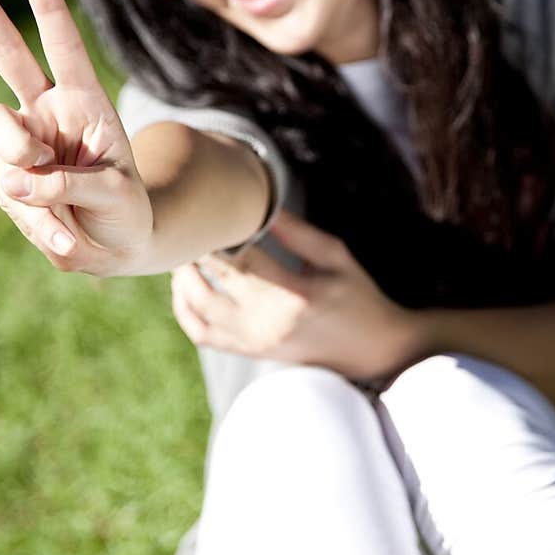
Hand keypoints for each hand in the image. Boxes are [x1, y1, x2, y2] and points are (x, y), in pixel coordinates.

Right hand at [0, 0, 152, 274]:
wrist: (115, 247)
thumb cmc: (125, 210)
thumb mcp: (116, 195)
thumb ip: (71, 183)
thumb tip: (16, 181)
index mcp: (85, 101)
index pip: (65, 49)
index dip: (48, 9)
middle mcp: (48, 112)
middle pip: (7, 53)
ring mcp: (21, 144)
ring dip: (22, 159)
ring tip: (56, 198)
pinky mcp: (6, 180)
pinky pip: (10, 192)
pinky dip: (39, 221)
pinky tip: (65, 236)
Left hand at [170, 208, 419, 381]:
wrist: (370, 350)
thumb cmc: (356, 295)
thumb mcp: (336, 257)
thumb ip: (298, 232)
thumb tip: (263, 204)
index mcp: (296, 295)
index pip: (243, 258)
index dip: (220, 233)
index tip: (211, 209)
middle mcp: (270, 322)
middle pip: (214, 282)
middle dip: (196, 251)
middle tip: (191, 224)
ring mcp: (256, 341)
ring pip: (199, 309)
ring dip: (184, 278)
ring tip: (187, 250)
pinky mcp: (249, 350)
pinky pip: (201, 334)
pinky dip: (184, 311)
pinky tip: (185, 286)